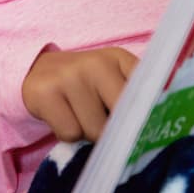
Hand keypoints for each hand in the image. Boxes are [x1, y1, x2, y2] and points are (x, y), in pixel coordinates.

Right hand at [21, 47, 136, 141]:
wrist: (39, 71)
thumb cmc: (86, 84)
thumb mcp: (114, 80)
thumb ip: (136, 97)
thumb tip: (153, 126)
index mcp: (118, 58)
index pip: (145, 96)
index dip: (143, 119)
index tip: (138, 126)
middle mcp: (95, 62)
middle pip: (120, 120)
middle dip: (112, 131)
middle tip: (101, 120)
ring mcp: (68, 75)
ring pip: (94, 130)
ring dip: (87, 133)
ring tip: (79, 117)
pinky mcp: (44, 92)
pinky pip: (69, 133)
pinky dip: (67, 134)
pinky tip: (63, 118)